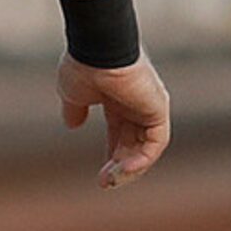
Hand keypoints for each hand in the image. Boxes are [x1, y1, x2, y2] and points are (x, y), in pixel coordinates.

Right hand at [57, 52, 170, 188]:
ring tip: (111, 181)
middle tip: (105, 183)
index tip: (100, 174)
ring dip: (130, 168)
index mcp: (118, 98)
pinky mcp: (158, 109)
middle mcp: (138, 103)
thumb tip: (71, 125)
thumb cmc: (83, 64)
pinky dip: (142, 159)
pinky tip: (124, 170)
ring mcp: (150, 106)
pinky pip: (156, 143)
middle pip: (134, 143)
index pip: (120, 133)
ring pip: (146, 147)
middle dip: (119, 165)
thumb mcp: (73, 93)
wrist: (97, 47)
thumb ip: (75, 110)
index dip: (112, 154)